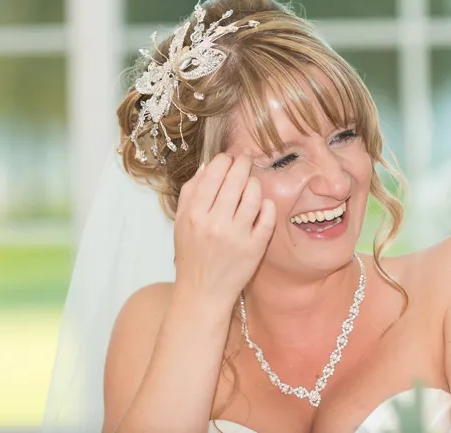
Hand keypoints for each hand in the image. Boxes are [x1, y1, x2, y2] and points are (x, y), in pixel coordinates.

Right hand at [173, 153, 275, 306]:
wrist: (203, 291)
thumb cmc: (192, 253)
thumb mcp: (181, 222)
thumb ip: (190, 192)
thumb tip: (207, 165)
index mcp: (194, 214)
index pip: (214, 174)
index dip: (224, 160)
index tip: (228, 159)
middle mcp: (216, 223)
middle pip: (236, 179)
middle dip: (243, 163)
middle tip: (245, 160)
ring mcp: (237, 236)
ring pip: (254, 194)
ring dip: (254, 183)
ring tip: (251, 183)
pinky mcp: (255, 247)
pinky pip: (268, 216)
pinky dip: (267, 205)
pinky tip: (261, 204)